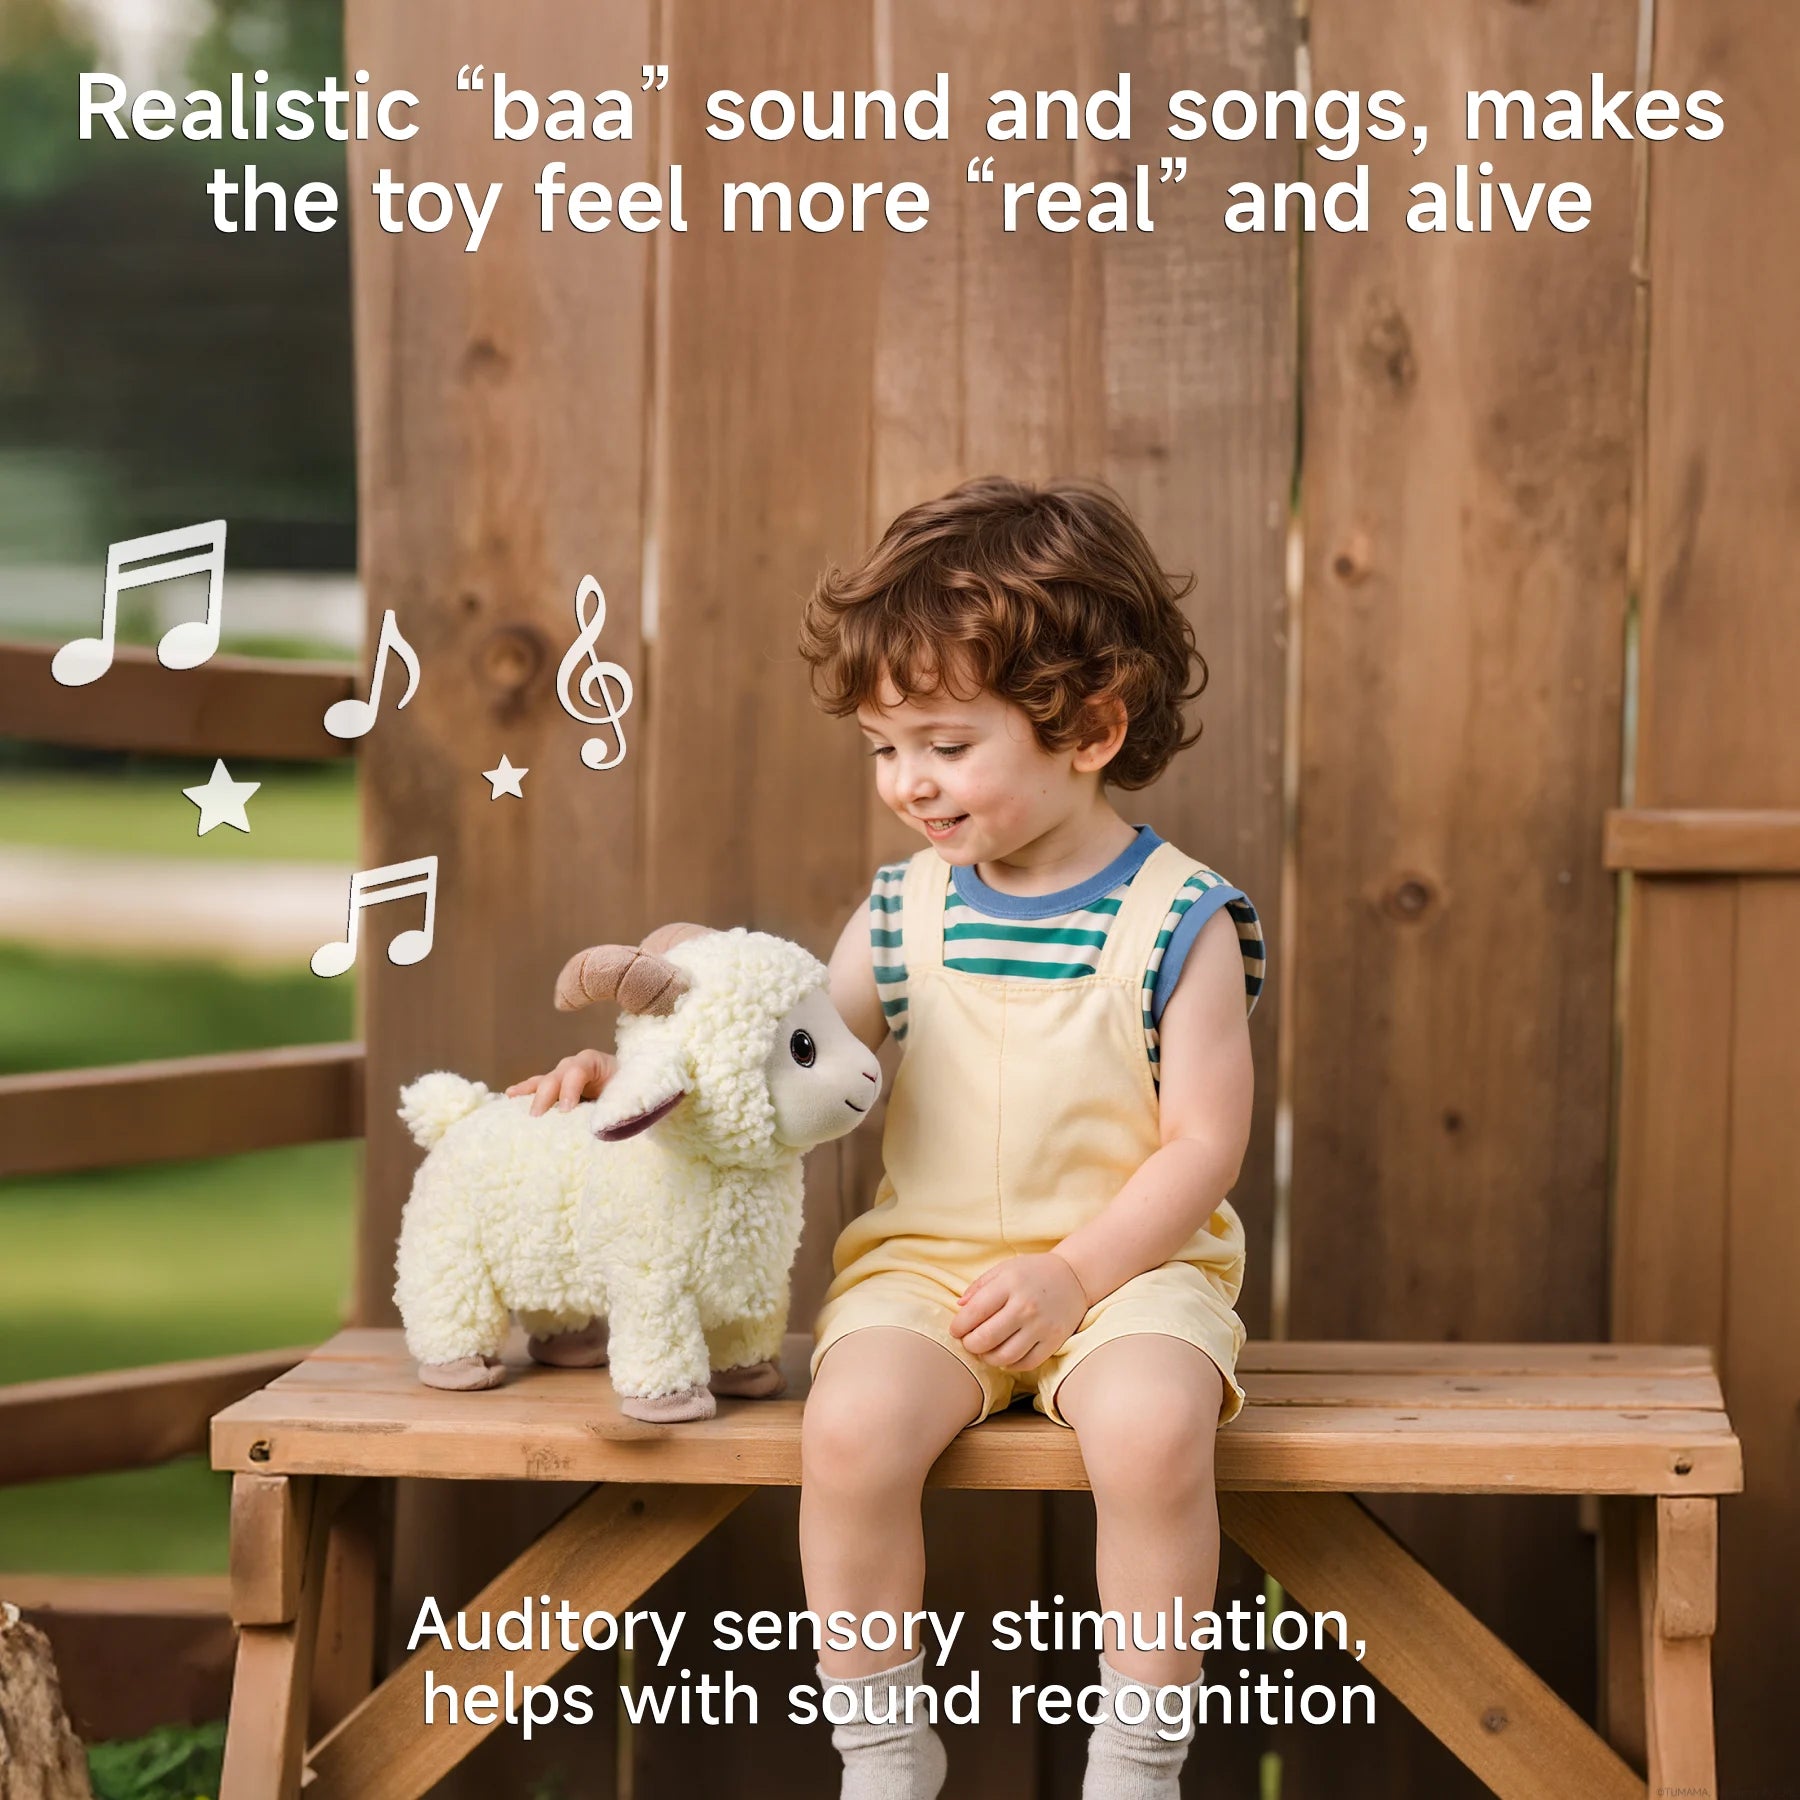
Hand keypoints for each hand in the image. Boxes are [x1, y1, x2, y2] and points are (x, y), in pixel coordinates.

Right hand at [504, 1049, 616, 1116]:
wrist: (630, 1081)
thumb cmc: (627, 1087)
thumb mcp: (624, 1093)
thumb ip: (612, 1104)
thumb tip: (600, 1125)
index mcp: (593, 1062)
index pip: (576, 1072)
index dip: (569, 1090)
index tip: (565, 1110)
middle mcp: (573, 1065)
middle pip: (555, 1078)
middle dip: (546, 1097)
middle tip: (538, 1117)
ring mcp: (562, 1074)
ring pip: (543, 1082)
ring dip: (530, 1095)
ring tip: (513, 1104)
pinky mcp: (556, 1086)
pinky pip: (538, 1087)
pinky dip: (525, 1091)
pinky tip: (509, 1096)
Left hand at [949, 1253, 1089, 1371]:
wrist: (1074, 1277)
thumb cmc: (1033, 1272)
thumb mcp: (1004, 1269)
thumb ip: (979, 1287)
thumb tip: (959, 1308)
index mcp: (1010, 1284)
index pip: (974, 1313)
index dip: (959, 1326)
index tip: (956, 1330)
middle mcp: (1026, 1306)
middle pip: (986, 1338)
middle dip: (970, 1345)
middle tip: (968, 1342)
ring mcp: (1041, 1326)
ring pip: (1004, 1356)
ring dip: (987, 1358)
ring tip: (984, 1351)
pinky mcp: (1054, 1341)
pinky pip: (1026, 1363)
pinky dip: (1010, 1364)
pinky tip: (1005, 1354)